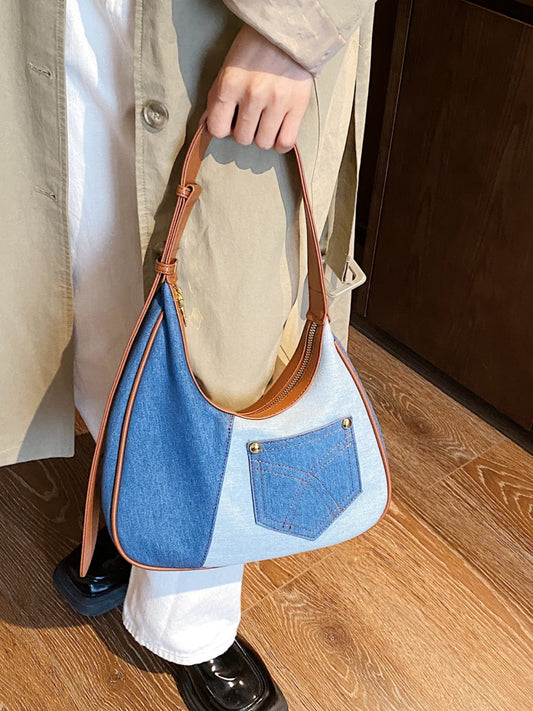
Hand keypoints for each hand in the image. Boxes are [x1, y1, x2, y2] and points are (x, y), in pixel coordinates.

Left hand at [200, 25, 313, 152]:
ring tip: (266, 121)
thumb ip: (217, 97)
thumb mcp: (228, 67)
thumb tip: (207, 124)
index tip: (230, 122)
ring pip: (263, 143)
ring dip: (263, 136)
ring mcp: (277, 101)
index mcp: (230, 84)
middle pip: (242, 138)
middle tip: (251, 117)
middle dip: (245, 131)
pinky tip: (278, 133)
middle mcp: (253, 94)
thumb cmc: (255, 47)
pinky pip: (286, 141)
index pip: (218, 128)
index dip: (223, 127)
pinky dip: (280, 143)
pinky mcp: (298, 105)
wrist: (287, 30)